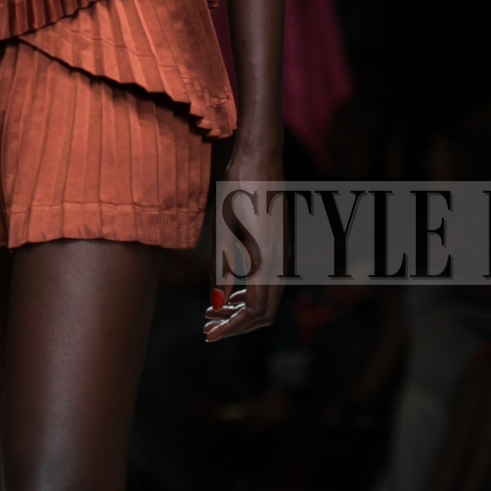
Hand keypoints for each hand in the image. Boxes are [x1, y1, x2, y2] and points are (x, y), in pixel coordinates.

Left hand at [204, 134, 282, 344]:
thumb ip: (222, 271)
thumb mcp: (223, 230)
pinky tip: (227, 294)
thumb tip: (216, 306)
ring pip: (268, 299)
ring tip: (213, 313)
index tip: (209, 334)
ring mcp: (283, 253)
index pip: (256, 311)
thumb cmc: (238, 188)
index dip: (232, 328)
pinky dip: (249, 294)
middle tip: (207, 328)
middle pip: (265, 312)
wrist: (260, 155)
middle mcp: (281, 260)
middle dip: (237, 325)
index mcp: (268, 259)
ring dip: (242, 311)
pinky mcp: (279, 245)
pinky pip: (268, 282)